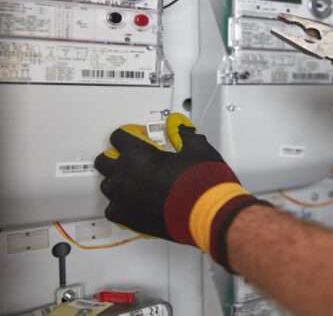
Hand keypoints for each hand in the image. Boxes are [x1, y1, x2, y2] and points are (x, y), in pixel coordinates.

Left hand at [95, 113, 269, 268]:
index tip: (133, 138)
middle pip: (103, 161)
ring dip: (117, 181)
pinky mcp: (128, 218)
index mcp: (139, 155)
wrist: (209, 213)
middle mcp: (126, 175)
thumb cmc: (202, 185)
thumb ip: (185, 137)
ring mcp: (124, 198)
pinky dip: (121, 205)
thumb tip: (183, 133)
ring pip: (107, 185)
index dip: (127, 136)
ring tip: (133, 181)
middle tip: (130, 159)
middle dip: (115, 158)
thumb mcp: (199, 150)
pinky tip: (133, 202)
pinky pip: (112, 209)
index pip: (118, 137)